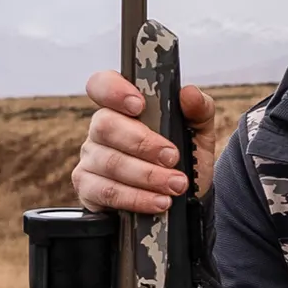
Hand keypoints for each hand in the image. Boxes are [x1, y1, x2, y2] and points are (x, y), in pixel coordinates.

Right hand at [72, 70, 220, 213]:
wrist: (184, 200)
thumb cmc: (184, 159)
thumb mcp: (198, 133)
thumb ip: (198, 110)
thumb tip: (190, 93)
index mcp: (122, 109)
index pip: (102, 85)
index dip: (114, 91)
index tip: (139, 105)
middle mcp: (101, 131)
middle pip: (106, 126)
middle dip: (143, 143)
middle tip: (172, 157)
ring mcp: (91, 159)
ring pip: (110, 162)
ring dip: (148, 175)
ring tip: (176, 185)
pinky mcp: (89, 189)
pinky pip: (106, 192)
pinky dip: (137, 198)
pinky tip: (159, 202)